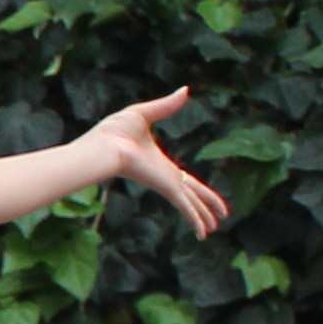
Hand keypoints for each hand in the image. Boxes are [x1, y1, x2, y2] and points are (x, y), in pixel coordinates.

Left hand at [96, 89, 229, 235]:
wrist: (103, 146)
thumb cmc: (114, 131)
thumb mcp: (145, 113)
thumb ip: (167, 105)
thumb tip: (185, 90)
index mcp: (161, 164)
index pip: (186, 180)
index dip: (198, 188)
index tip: (205, 195)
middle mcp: (165, 177)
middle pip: (192, 194)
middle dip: (206, 206)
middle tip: (219, 219)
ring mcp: (166, 185)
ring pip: (191, 204)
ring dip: (204, 217)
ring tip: (212, 231)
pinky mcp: (165, 188)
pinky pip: (186, 207)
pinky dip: (196, 220)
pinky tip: (203, 234)